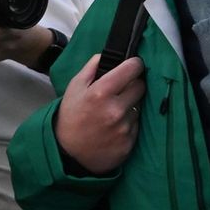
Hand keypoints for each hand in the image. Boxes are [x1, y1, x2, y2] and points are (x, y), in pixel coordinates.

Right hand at [53, 54, 146, 172]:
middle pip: (141, 86)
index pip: (133, 69)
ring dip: (131, 105)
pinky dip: (129, 123)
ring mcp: (124, 128)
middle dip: (133, 84)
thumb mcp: (74, 87)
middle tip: (122, 90)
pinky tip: (115, 126)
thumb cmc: (71, 117)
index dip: (134, 65)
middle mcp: (116, 110)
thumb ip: (92, 67)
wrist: (67, 154)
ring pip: (139, 106)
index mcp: (101, 92)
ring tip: (114, 111)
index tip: (132, 66)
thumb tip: (107, 55)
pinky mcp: (129, 142)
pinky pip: (137, 125)